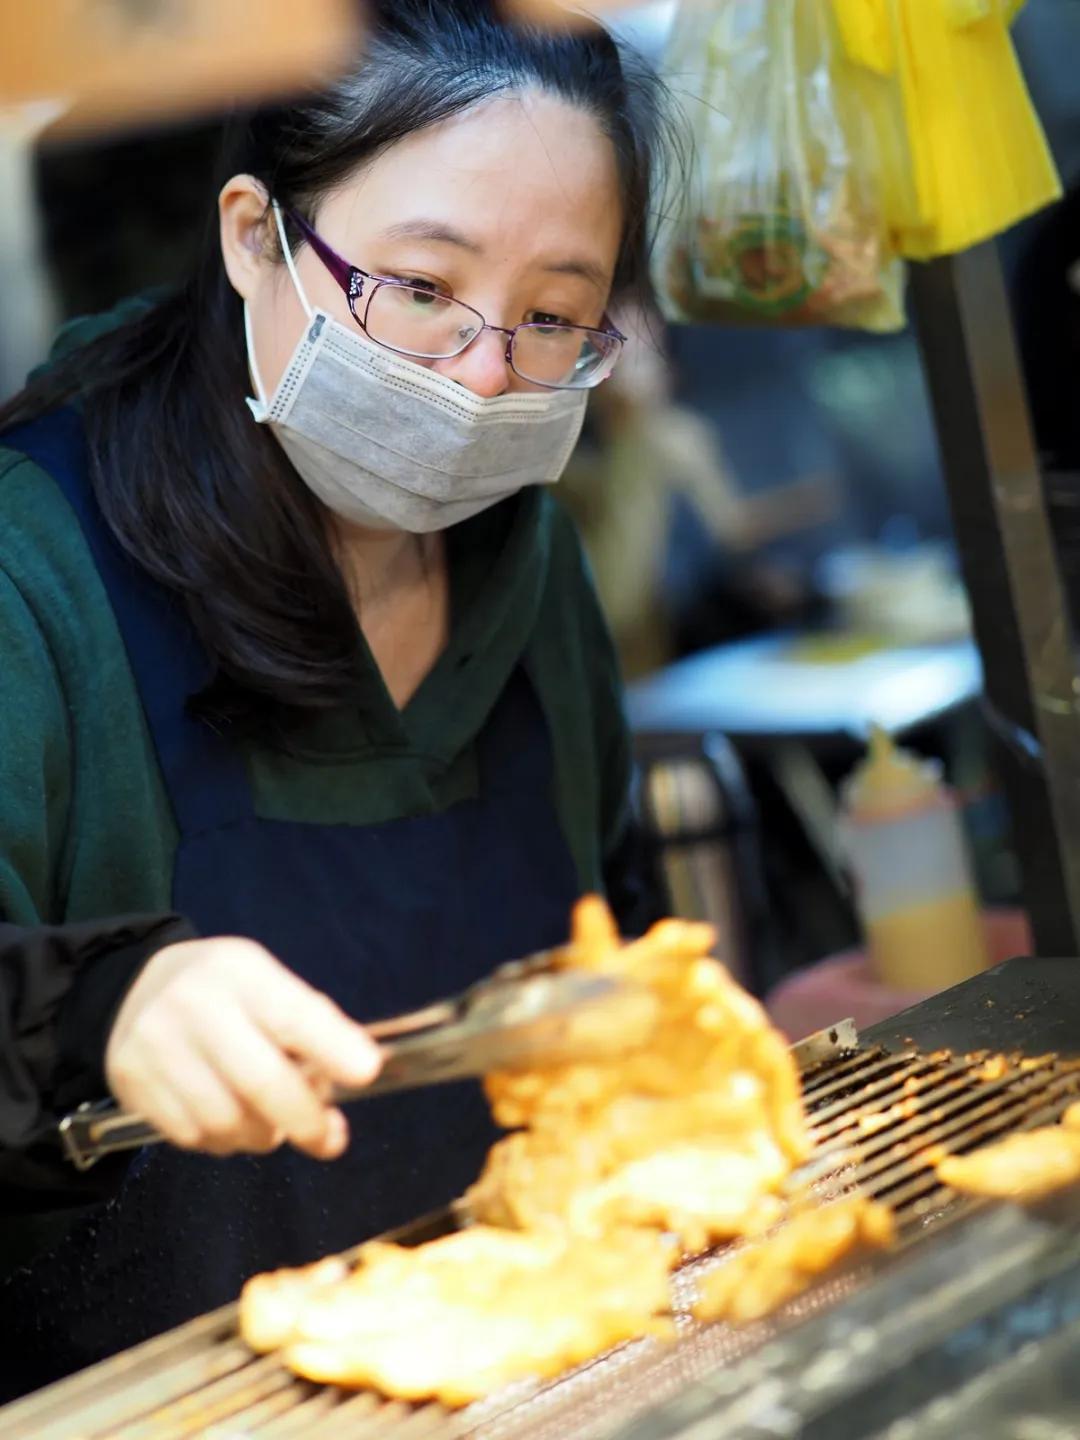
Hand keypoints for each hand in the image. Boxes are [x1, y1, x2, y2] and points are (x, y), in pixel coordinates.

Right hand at [104, 937, 381, 1159]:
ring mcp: (156, 1049)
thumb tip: (358, 1068)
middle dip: (305, 1120)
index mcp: (239, 973)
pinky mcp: (133, 1087)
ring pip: (227, 1121)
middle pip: (260, 1081)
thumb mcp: (265, 981)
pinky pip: (194, 1138)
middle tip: (330, 1139)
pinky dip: (225, 1141)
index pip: (291, 1014)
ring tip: (272, 1123)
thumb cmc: (221, 989)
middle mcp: (193, 1007)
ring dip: (263, 1135)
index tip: (367, 1073)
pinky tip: (232, 1121)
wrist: (131, 989)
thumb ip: (310, 1020)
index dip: (332, 1047)